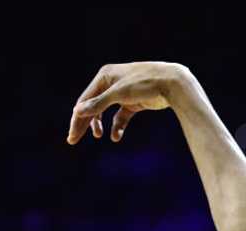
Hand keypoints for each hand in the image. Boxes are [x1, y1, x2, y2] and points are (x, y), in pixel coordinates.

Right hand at [67, 62, 187, 144]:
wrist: (173, 83)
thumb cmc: (145, 84)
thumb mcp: (119, 94)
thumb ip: (99, 103)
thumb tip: (78, 111)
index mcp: (104, 76)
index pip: (85, 101)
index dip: (77, 119)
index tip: (72, 136)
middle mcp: (111, 83)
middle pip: (93, 106)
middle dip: (85, 123)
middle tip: (74, 140)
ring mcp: (123, 93)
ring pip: (106, 111)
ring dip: (100, 124)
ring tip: (99, 136)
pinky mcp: (135, 102)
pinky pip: (121, 116)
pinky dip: (118, 126)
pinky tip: (116, 137)